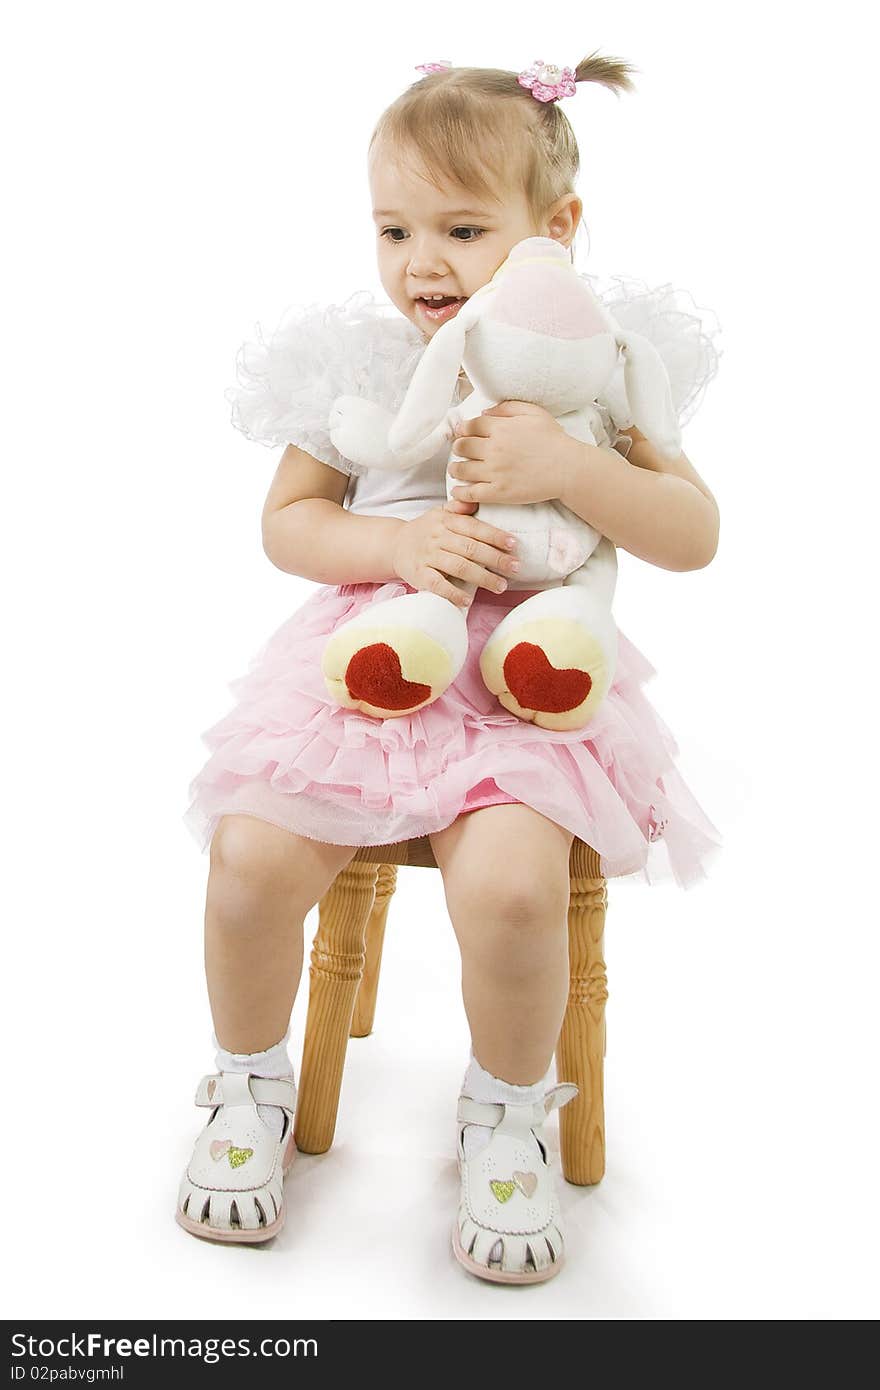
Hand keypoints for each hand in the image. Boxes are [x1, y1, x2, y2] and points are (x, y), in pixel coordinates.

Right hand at [391, 504, 519, 609]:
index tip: (513, 545)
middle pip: (470, 548)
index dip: (495, 536)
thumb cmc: (425, 531)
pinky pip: (437, 585)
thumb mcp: (439, 514)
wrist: (394, 545)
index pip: (474, 528)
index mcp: (445, 521)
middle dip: (496, 559)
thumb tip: (476, 501)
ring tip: (501, 586)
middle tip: (516, 567)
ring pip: (458, 567)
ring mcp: (427, 556)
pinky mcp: (419, 575)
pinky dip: (453, 593)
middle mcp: (437, 537)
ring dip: (482, 577)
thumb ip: (458, 509)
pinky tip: (468, 600)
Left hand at [449, 400, 578, 505]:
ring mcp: (495, 472)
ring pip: (461, 469)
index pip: (470, 425)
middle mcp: (494, 449)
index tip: (463, 433)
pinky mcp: (499, 492)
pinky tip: (458, 490)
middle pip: (462, 446)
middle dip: (458, 447)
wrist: (568, 469)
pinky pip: (471, 492)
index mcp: (501, 428)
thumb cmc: (553, 440)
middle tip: (460, 450)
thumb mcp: (534, 412)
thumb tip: (484, 412)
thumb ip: (507, 408)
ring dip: (455, 468)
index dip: (463, 429)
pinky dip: (460, 492)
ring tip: (457, 470)